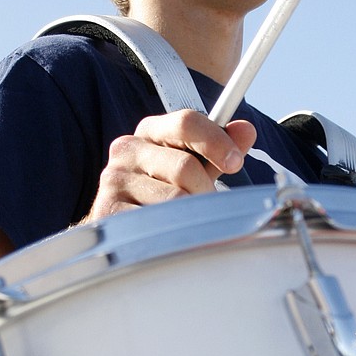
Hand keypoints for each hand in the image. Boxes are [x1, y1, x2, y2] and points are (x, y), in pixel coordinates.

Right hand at [84, 110, 256, 218]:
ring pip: (174, 198)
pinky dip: (173, 230)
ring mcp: (114, 180)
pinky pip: (156, 222)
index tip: (235, 162)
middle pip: (185, 166)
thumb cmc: (163, 190)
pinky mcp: (108, 210)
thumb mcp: (193, 166)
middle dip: (204, 190)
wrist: (122, 224)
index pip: (186, 122)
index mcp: (150, 131)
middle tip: (206, 206)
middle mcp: (127, 149)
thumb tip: (246, 130)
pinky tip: (168, 233)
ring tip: (186, 221)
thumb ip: (218, 149)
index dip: (216, 141)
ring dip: (191, 215)